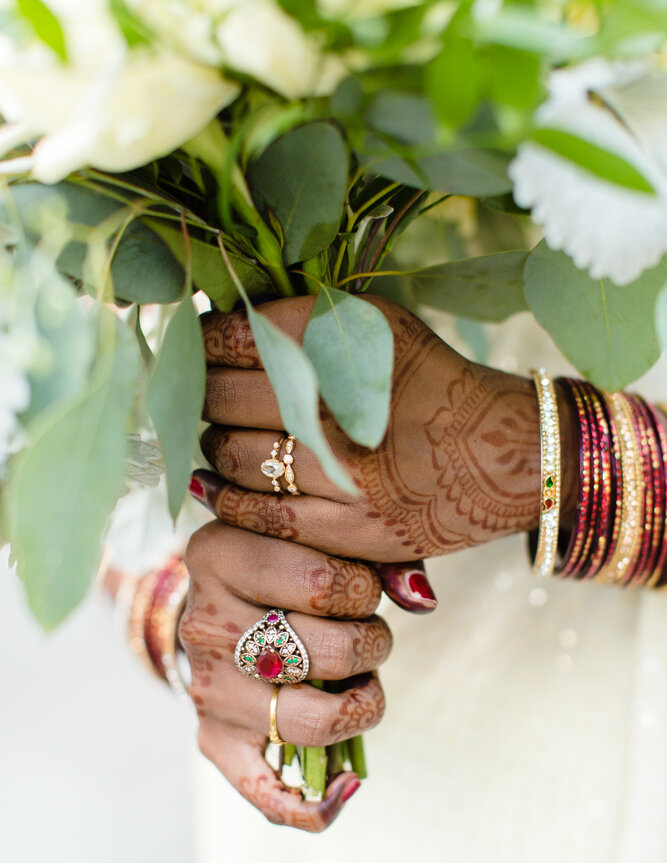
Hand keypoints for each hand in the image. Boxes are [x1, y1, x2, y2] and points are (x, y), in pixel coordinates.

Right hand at [178, 517, 390, 831]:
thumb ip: (373, 552)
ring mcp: (206, 686)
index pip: (324, 581)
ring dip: (359, 706)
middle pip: (326, 653)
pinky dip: (312, 804)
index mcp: (222, 552)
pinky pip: (264, 791)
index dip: (366, 589)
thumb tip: (420, 600)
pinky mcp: (212, 736)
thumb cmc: (284, 557)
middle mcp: (204, 621)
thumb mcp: (314, 534)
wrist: (216, 592)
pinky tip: (347, 786)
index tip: (361, 586)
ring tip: (360, 683)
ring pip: (312, 720)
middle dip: (371, 646)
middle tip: (367, 635)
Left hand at [196, 296, 578, 561]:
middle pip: (226, 397)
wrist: (507, 452)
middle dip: (205, 393)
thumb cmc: (432, 382)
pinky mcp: (355, 529)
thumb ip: (304, 322)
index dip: (206, 342)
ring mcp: (350, 474)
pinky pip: (261, 515)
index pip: (242, 336)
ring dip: (215, 444)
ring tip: (223, 437)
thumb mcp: (379, 330)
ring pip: (235, 456)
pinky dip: (228, 498)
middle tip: (209, 395)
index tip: (202, 347)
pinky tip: (220, 485)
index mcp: (353, 341)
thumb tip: (222, 325)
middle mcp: (348, 405)